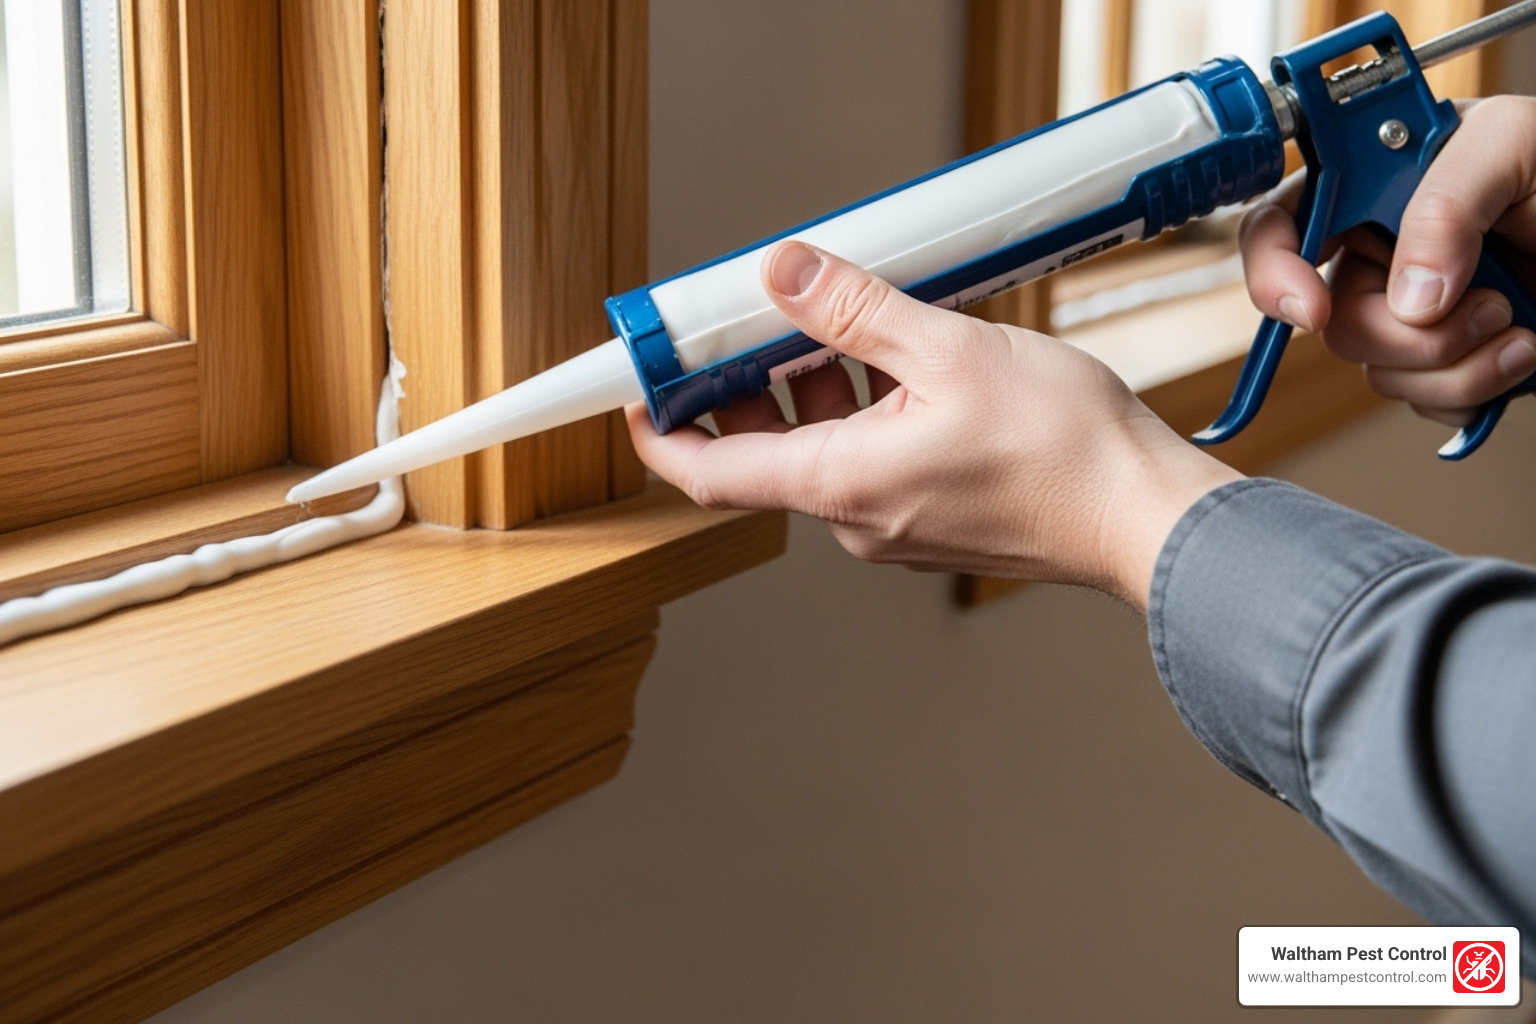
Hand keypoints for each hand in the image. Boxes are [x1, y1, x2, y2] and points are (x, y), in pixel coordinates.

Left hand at [627, 241, 1241, 609]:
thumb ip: (857, 313)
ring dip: (820, 387)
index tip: (639, 396)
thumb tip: (784, 276)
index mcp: (843, 483)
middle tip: (757, 319)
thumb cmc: (1065, 451)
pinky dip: (866, 410)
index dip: (663, 435)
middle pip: (770, 451)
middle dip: (754, 384)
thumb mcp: (950, 352)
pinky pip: (871, 462)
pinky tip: (903, 362)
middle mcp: (859, 518)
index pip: (711, 474)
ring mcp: (896, 526)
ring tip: (848, 321)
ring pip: (826, 450)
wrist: (1144, 518)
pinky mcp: (932, 521)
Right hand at [1240, 96, 1535, 426]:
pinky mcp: (1445, 359)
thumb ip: (1446, 204)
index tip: (1315, 309)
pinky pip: (1424, 401)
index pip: (1279, 227)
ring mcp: (1410, 311)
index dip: (1275, 272)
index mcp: (1373, 186)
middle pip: (1334, 321)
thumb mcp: (1511, 145)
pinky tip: (1518, 353)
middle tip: (1485, 308)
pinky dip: (1473, 392)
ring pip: (1380, 373)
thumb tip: (1410, 295)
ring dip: (1455, 366)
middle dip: (1405, 335)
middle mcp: (1382, 251)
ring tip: (1521, 327)